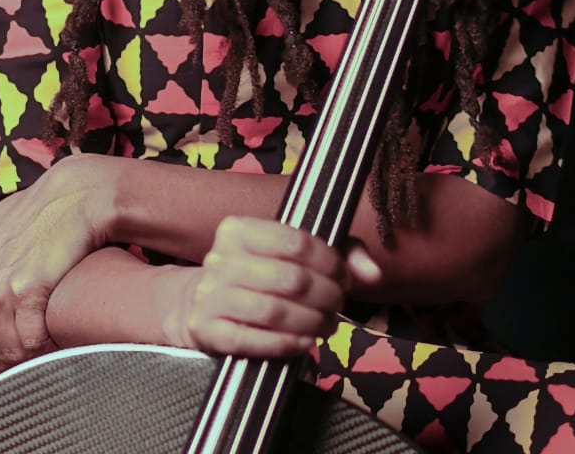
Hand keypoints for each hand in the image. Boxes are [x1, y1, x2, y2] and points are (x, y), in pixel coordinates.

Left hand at [0, 154, 115, 371]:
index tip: (14, 348)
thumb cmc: (37, 210)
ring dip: (29, 358)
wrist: (75, 195)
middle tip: (34, 358)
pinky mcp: (28, 291)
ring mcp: (0, 290)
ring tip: (48, 354)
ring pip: (10, 347)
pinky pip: (32, 340)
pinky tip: (58, 344)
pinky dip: (45, 349)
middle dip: (10, 358)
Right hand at [164, 217, 382, 358]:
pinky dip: (285, 344)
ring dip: (310, 322)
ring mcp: (209, 295)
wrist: (200, 303)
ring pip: (272, 311)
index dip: (329, 261)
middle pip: (289, 278)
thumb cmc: (259, 274)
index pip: (295, 241)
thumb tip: (374, 273)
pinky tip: (303, 344)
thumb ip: (339, 253)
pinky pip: (251, 340)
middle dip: (325, 295)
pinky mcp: (206, 329)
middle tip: (337, 304)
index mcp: (239, 229)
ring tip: (326, 326)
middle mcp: (219, 258)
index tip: (344, 277)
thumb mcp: (292, 252)